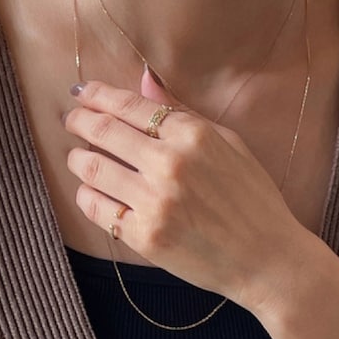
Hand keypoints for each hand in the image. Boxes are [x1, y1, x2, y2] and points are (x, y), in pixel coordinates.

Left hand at [61, 71, 308, 311]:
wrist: (267, 259)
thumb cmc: (253, 199)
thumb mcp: (229, 143)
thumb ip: (184, 111)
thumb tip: (145, 79)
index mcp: (193, 135)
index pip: (129, 105)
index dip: (96, 95)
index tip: (81, 92)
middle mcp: (170, 164)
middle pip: (102, 131)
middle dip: (78, 121)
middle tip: (71, 120)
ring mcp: (155, 202)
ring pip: (91, 168)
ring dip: (77, 158)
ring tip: (78, 157)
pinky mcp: (144, 236)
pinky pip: (96, 208)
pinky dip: (86, 195)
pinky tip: (90, 191)